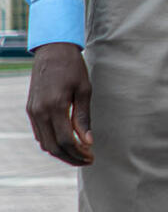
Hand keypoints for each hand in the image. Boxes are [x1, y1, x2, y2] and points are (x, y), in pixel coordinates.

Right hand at [27, 43, 93, 165]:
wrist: (52, 51)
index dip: (80, 153)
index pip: (66, 141)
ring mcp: (32, 112)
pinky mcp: (30, 110)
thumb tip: (88, 141)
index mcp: (54, 107)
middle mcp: (39, 112)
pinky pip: (39, 134)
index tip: (92, 157)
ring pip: (44, 143)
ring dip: (61, 152)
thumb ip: (83, 118)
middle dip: (71, 158)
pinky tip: (67, 142)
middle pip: (53, 147)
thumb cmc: (73, 68)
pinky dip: (52, 143)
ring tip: (79, 154)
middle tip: (88, 160)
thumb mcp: (84, 90)